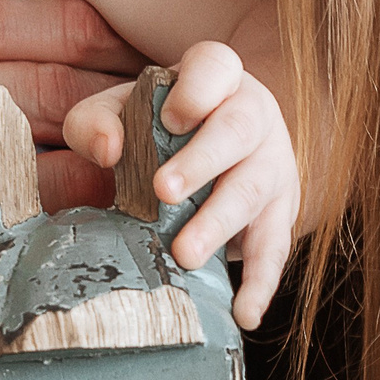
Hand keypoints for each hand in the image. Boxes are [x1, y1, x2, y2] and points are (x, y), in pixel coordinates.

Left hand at [61, 40, 297, 327]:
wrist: (209, 151)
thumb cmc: (157, 125)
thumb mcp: (120, 111)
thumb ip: (98, 120)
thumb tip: (107, 150)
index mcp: (216, 76)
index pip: (217, 67)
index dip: (198, 89)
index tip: (171, 117)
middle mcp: (254, 115)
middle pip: (239, 131)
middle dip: (203, 162)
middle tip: (163, 192)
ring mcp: (274, 165)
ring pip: (257, 190)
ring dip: (221, 223)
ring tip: (184, 254)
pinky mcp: (281, 214)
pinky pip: (278, 249)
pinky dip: (263, 284)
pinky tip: (244, 312)